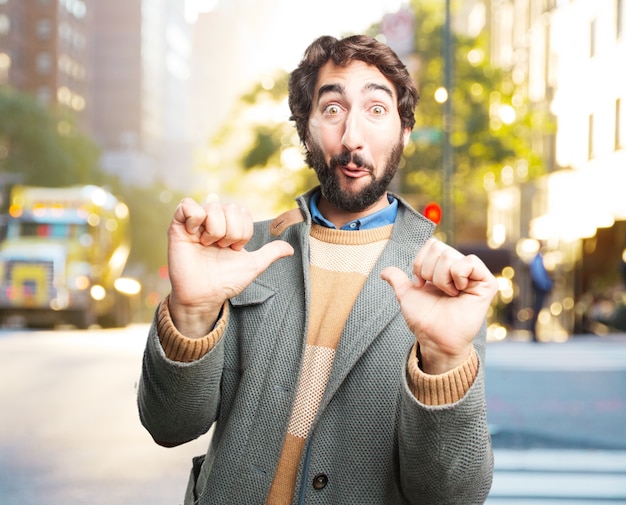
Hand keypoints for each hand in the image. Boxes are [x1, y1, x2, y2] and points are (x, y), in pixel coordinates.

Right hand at [167, 197, 293, 337]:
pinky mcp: (178, 227)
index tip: (235, 249)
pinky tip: (195, 235)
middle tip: (222, 248)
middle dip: (232, 231)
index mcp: (229, 227)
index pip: (242, 212)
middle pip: (230, 207)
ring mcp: (195, 223)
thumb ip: (270, 254)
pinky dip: (195, 217)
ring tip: (208, 245)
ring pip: (212, 206)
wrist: (204, 296)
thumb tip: (291, 249)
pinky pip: (186, 205)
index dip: (243, 231)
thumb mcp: (252, 266)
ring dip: (216, 229)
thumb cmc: (226, 281)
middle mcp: (212, 222)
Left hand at [380, 238, 496, 373]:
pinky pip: (470, 263)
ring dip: (441, 279)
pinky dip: (458, 276)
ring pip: (450, 256)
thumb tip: (384, 272)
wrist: (435, 338)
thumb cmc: (424, 319)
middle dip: (429, 272)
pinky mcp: (486, 283)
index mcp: (443, 267)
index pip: (432, 244)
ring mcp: (474, 275)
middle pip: (439, 248)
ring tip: (449, 294)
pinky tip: (459, 291)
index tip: (421, 284)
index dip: (420, 264)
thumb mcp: (406, 295)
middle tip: (436, 291)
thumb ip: (397, 279)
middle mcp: (459, 268)